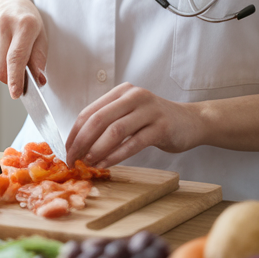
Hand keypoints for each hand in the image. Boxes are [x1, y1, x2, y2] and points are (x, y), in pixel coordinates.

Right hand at [0, 0, 47, 99]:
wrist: (2, 1)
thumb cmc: (26, 22)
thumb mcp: (40, 35)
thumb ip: (39, 58)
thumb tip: (39, 81)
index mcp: (25, 23)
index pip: (17, 57)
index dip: (16, 78)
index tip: (16, 94)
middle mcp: (4, 23)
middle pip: (2, 66)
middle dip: (10, 78)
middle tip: (19, 78)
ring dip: (2, 69)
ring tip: (9, 53)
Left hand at [64, 83, 204, 167]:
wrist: (191, 122)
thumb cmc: (155, 121)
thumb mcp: (130, 114)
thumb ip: (108, 122)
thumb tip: (79, 145)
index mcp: (122, 92)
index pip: (89, 112)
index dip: (75, 133)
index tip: (67, 151)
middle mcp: (134, 96)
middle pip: (98, 120)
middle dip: (81, 142)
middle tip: (73, 160)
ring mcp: (149, 110)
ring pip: (115, 131)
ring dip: (97, 150)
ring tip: (88, 164)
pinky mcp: (161, 127)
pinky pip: (133, 143)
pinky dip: (116, 155)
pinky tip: (106, 165)